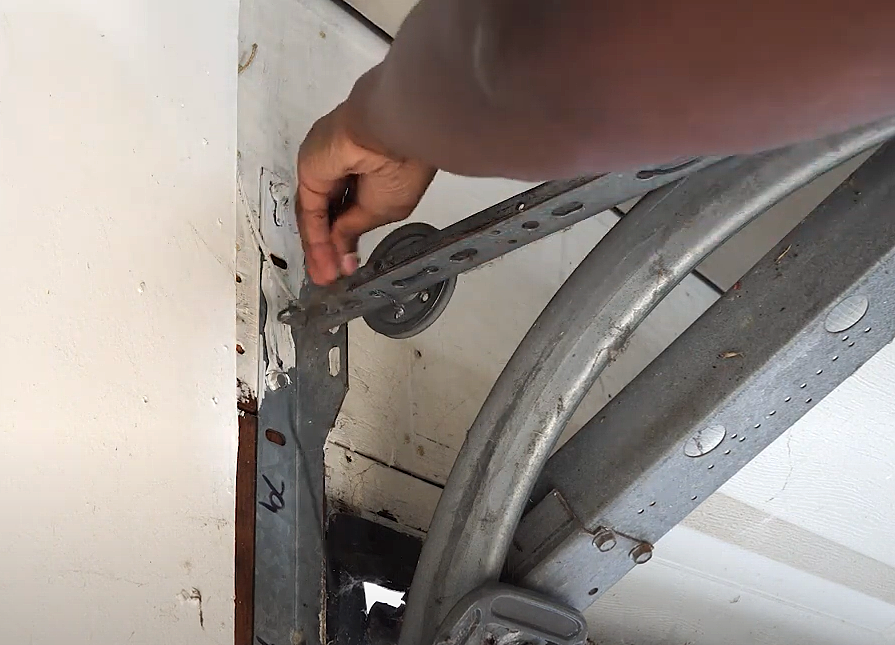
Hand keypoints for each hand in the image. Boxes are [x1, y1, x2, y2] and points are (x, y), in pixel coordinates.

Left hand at [295, 102, 435, 284]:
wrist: (392, 132)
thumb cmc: (402, 162)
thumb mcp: (382, 210)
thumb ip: (355, 228)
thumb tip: (343, 252)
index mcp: (369, 171)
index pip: (349, 210)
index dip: (345, 239)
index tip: (345, 266)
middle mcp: (344, 169)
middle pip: (329, 214)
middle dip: (328, 248)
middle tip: (329, 275)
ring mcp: (324, 170)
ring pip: (317, 215)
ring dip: (319, 248)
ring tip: (324, 276)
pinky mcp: (310, 173)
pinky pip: (311, 211)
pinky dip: (315, 238)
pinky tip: (321, 260)